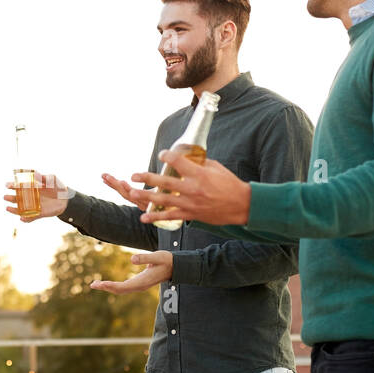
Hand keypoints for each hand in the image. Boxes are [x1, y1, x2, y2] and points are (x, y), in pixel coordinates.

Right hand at [4, 173, 70, 221]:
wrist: (66, 198)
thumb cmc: (58, 187)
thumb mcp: (51, 179)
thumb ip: (43, 177)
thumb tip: (35, 174)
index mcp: (32, 188)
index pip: (19, 187)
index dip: (13, 186)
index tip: (7, 185)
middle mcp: (31, 197)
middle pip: (18, 198)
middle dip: (10, 198)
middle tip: (5, 197)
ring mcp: (34, 206)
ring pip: (21, 209)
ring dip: (14, 210)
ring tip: (8, 209)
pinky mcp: (39, 213)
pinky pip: (31, 218)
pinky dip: (26, 219)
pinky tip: (22, 219)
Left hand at [89, 250, 172, 293]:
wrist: (176, 267)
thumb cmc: (167, 260)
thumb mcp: (158, 256)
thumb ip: (145, 257)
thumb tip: (132, 259)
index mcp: (143, 281)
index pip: (123, 286)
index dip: (111, 285)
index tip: (100, 284)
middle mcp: (140, 286)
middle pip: (120, 290)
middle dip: (106, 287)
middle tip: (92, 284)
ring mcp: (140, 286)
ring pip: (121, 290)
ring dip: (109, 287)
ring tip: (96, 284)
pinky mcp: (139, 283)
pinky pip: (124, 287)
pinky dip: (114, 286)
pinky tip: (107, 283)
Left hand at [112, 149, 251, 225]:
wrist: (241, 205)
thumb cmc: (230, 184)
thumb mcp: (216, 168)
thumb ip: (199, 163)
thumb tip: (187, 157)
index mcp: (198, 173)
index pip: (176, 161)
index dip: (166, 156)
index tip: (162, 155)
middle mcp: (192, 188)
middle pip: (164, 182)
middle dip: (147, 178)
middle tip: (134, 175)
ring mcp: (190, 203)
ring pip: (163, 199)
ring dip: (146, 196)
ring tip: (132, 194)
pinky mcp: (191, 214)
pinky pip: (170, 216)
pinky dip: (156, 217)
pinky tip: (144, 217)